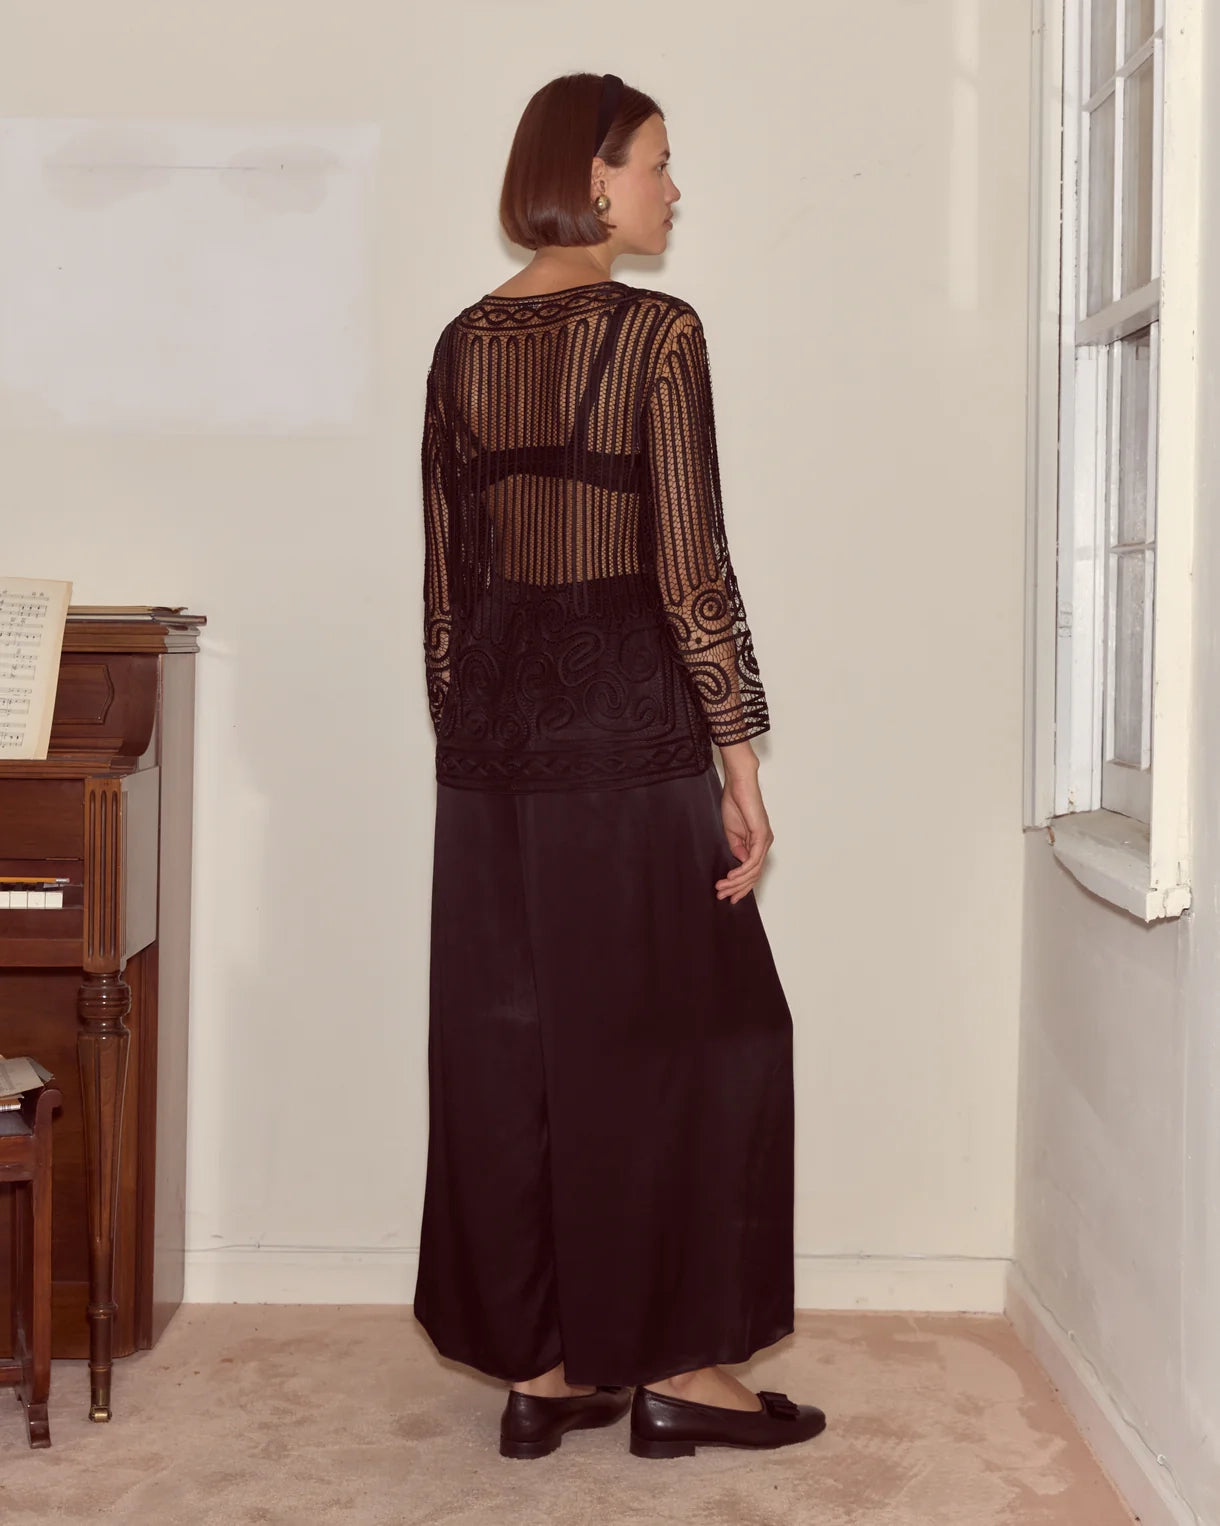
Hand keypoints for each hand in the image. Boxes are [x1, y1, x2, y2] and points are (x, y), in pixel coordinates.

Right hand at [716, 764, 773, 903]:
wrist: (738, 784)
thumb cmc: (735, 802)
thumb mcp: (731, 832)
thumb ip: (736, 848)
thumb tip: (740, 864)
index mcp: (757, 842)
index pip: (752, 871)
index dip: (741, 885)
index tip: (728, 896)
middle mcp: (764, 843)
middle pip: (754, 874)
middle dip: (737, 888)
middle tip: (721, 896)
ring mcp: (764, 840)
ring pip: (753, 870)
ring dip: (736, 882)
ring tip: (721, 888)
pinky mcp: (761, 835)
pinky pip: (753, 860)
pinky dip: (742, 871)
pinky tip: (731, 877)